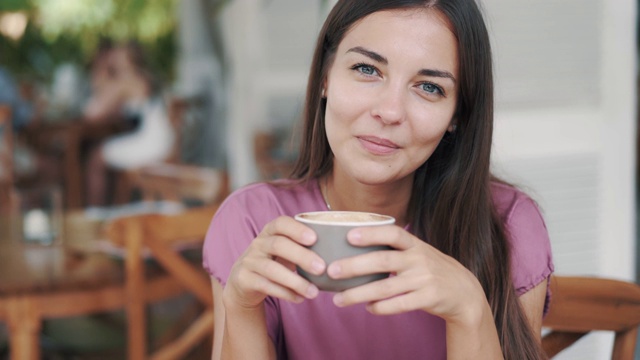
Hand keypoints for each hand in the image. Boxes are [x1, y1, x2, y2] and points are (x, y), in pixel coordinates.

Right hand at [223, 216, 325, 310]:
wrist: (244, 282)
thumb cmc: (275, 262)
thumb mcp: (286, 250)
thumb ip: (305, 246)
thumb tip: (339, 252)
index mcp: (270, 231)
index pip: (280, 223)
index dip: (297, 229)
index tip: (315, 238)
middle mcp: (258, 243)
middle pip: (278, 245)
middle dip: (301, 256)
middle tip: (322, 268)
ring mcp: (249, 261)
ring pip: (272, 269)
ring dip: (295, 281)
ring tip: (314, 292)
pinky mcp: (244, 279)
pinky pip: (266, 286)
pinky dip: (285, 293)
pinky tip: (300, 298)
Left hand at [327, 225, 487, 324]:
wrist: (464, 292)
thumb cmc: (430, 269)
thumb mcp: (418, 252)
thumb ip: (394, 249)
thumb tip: (352, 246)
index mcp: (414, 244)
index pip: (392, 233)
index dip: (371, 233)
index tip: (348, 236)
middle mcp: (419, 259)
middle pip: (382, 261)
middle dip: (354, 266)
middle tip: (332, 271)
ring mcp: (424, 279)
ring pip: (386, 287)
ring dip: (359, 294)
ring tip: (339, 299)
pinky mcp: (428, 298)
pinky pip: (400, 304)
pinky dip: (381, 307)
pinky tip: (368, 308)